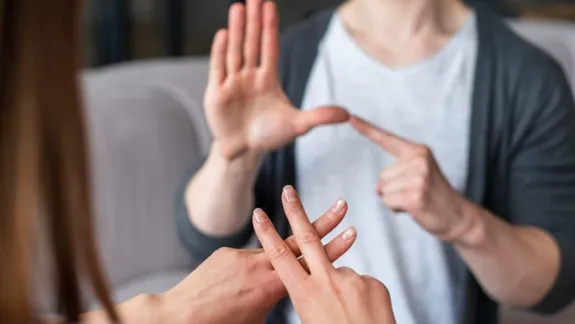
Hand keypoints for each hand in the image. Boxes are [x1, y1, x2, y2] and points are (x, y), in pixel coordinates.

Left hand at [160, 195, 355, 323]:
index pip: (309, 264)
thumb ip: (274, 299)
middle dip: (322, 223)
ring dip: (284, 246)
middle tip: (342, 205)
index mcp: (271, 286)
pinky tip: (239, 281)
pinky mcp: (226, 253)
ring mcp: (242, 256)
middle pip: (298, 241)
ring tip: (285, 252)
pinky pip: (248, 256)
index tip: (351, 234)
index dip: (333, 249)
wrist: (180, 316)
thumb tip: (287, 290)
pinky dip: (251, 266)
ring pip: (272, 248)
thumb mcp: (256, 319)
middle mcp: (259, 266)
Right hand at [204, 0, 348, 159]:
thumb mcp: (297, 125)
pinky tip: (223, 33)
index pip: (270, 47)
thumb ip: (320, 116)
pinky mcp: (216, 93)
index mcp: (268, 79)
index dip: (270, 27)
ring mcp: (232, 83)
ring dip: (237, 30)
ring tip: (239, 7)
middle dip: (254, 20)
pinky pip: (218, 68)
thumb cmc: (269, 136)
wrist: (244, 152)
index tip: (270, 5)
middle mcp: (250, 76)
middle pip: (252, 43)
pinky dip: (220, 52)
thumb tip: (347, 114)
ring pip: (235, 51)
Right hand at [253, 186, 395, 323]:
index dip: (267, 234)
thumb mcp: (311, 321)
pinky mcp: (374, 283)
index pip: (280, 257)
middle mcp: (327, 282)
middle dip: (295, 211)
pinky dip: (359, 296)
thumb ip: (309, 298)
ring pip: (339, 271)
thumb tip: (310, 287)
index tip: (258, 214)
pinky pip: (360, 283)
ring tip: (346, 314)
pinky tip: (363, 314)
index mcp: (305, 295)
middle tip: (289, 190)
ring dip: (339, 289)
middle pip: (307, 238)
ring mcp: (353, 280)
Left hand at [350, 115, 472, 240]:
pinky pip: (387, 201)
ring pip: (383, 190)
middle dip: (393, 189)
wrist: (458, 216)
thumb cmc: (434, 195)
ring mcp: (418, 178)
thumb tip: (378, 187)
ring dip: (394, 199)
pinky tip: (414, 208)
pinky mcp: (415, 196)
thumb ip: (398, 171)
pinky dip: (396, 208)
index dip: (367, 129)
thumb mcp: (420, 173)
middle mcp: (419, 160)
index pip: (387, 139)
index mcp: (418, 151)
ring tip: (416, 200)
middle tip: (416, 193)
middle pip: (382, 175)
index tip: (350, 118)